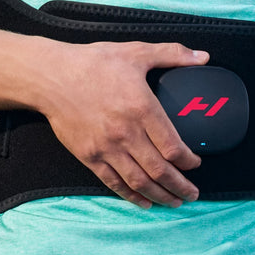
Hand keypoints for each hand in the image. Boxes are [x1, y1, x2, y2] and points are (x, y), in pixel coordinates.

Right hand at [37, 39, 209, 208]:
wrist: (51, 77)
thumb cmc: (94, 62)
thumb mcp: (136, 52)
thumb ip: (172, 54)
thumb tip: (203, 56)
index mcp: (141, 108)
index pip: (173, 146)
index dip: (189, 161)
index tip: (195, 163)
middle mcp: (126, 132)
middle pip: (160, 170)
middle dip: (180, 186)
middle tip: (193, 194)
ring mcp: (106, 147)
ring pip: (139, 181)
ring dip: (160, 196)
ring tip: (174, 202)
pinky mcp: (89, 156)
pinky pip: (114, 182)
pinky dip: (131, 196)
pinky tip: (144, 202)